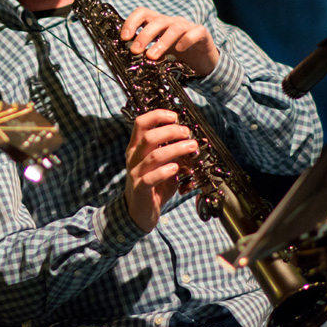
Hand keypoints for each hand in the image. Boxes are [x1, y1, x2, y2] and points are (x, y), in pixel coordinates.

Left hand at [121, 7, 218, 75]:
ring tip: (152, 56)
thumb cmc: (177, 55)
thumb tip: (128, 58)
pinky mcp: (202, 33)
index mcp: (158, 24)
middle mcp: (172, 22)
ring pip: (174, 27)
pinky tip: (179, 49)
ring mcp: (188, 26)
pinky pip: (195, 32)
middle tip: (135, 51)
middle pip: (157, 20)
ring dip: (161, 42)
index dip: (131, 22)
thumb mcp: (158, 53)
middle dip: (144, 35)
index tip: (124, 38)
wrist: (202, 61)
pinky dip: (186, 39)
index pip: (142, 13)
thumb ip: (145, 52)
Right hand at [124, 109, 198, 231]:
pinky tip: (177, 169)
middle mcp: (134, 158)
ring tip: (191, 147)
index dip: (157, 116)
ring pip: (154, 156)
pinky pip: (151, 178)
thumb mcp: (162, 165)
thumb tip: (192, 140)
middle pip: (149, 137)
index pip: (141, 123)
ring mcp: (136, 173)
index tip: (174, 116)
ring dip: (176, 149)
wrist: (139, 211)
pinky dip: (166, 171)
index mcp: (136, 148)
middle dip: (171, 131)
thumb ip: (173, 153)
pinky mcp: (141, 189)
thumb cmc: (153, 185)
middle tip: (187, 133)